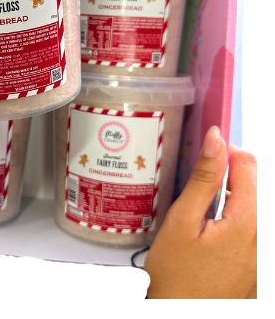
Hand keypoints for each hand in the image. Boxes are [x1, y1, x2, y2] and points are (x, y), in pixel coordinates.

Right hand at [145, 126, 256, 298]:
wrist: (180, 313)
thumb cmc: (175, 273)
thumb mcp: (183, 220)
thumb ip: (204, 178)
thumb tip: (216, 140)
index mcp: (248, 222)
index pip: (248, 166)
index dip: (226, 151)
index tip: (205, 152)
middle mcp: (264, 238)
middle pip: (255, 185)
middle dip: (229, 173)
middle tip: (198, 179)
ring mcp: (263, 254)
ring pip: (255, 204)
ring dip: (231, 194)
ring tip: (202, 203)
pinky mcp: (258, 264)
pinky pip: (253, 227)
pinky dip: (235, 215)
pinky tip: (211, 226)